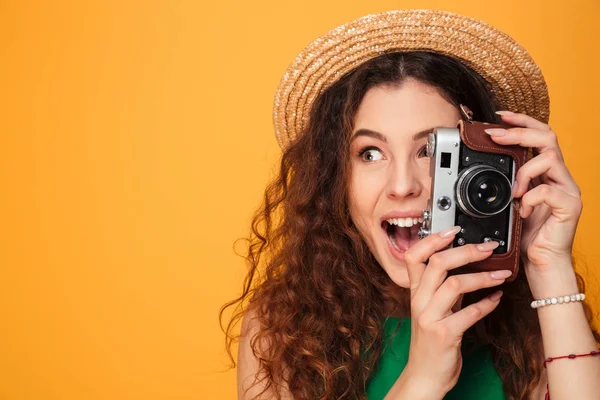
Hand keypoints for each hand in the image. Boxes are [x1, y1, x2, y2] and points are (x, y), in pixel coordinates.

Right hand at [399, 226, 509, 396]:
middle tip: (488, 247)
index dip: (432, 239)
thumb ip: (443, 289)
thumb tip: (465, 265)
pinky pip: (469, 313)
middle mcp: (419, 301)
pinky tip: (498, 298)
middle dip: (466, 250)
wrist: (424, 376)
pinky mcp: (444, 334)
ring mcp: (429, 318)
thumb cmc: (430, 342)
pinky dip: (487, 303)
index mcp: (415, 292)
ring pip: (454, 283)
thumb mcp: (431, 310)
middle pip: (437, 263)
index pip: (414, 255)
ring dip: (483, 276)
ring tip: (501, 274)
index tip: (455, 230)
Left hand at [484, 112, 581, 270]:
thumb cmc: (526, 234)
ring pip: (550, 158)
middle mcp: (560, 177)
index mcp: (546, 173)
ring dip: (524, 171)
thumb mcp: (511, 202)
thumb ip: (508, 183)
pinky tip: (522, 210)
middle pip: (548, 138)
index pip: (540, 136)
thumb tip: (487, 164)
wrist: (540, 262)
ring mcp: (568, 190)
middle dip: (519, 132)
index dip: (521, 122)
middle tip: (496, 136)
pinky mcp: (569, 206)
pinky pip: (547, 190)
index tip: (499, 117)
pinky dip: (529, 198)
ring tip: (514, 191)